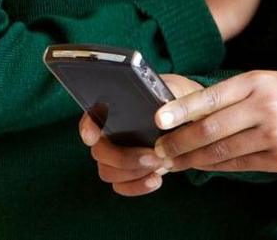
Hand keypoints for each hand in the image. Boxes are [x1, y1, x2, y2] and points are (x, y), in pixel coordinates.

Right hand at [80, 74, 202, 196]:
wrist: (189, 120)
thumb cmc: (178, 99)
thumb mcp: (176, 90)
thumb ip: (166, 97)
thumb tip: (160, 115)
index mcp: (116, 109)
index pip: (91, 117)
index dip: (87, 128)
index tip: (92, 137)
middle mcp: (109, 134)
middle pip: (100, 152)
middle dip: (124, 157)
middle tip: (154, 156)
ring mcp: (115, 156)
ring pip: (108, 172)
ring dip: (133, 172)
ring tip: (160, 164)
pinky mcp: (127, 173)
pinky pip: (121, 186)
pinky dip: (137, 186)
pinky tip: (156, 180)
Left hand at [150, 71, 276, 175]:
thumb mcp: (276, 82)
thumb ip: (241, 96)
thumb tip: (200, 114)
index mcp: (260, 82)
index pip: (210, 97)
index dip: (180, 110)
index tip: (157, 120)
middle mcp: (264, 108)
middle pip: (210, 129)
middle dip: (179, 143)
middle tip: (159, 150)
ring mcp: (274, 136)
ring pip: (222, 152)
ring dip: (194, 159)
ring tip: (175, 162)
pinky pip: (242, 166)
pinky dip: (221, 167)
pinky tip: (208, 166)